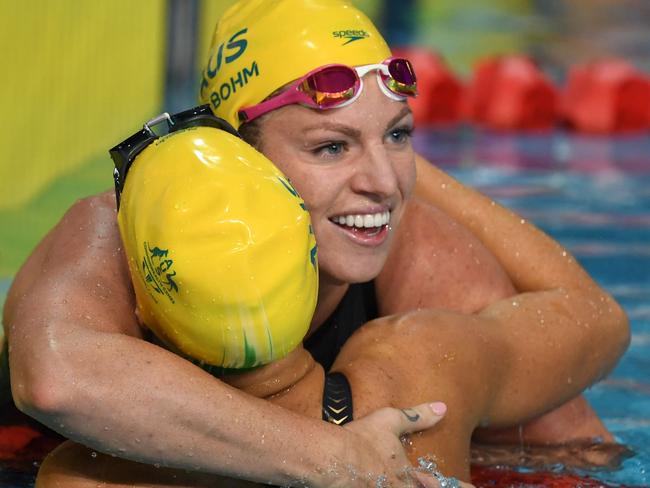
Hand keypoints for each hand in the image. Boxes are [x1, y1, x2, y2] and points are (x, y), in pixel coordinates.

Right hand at [339, 402, 471, 486]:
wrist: (333, 457)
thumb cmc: (362, 439)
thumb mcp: (390, 421)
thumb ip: (417, 417)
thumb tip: (443, 407)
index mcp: (408, 476)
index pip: (441, 485)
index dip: (460, 486)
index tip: (473, 487)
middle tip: (463, 487)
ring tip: (413, 484)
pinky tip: (380, 486)